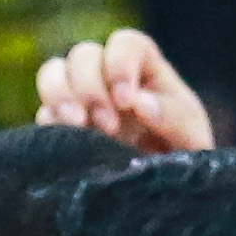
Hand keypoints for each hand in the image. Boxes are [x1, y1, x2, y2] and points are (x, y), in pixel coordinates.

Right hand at [35, 30, 214, 153]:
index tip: (127, 103)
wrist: (162, 193)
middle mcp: (108, 76)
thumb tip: (139, 103)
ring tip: (77, 128)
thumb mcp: (192, 137)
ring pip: (53, 72)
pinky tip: (72, 145)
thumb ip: (174, 116)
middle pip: (83, 54)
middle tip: (107, 127)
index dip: (120, 65)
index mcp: (145, 69)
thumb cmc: (182, 157)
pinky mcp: (60, 126)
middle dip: (90, 88)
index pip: (125, 43)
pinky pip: (44, 112)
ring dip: (60, 97)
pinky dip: (52, 124)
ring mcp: (81, 99)